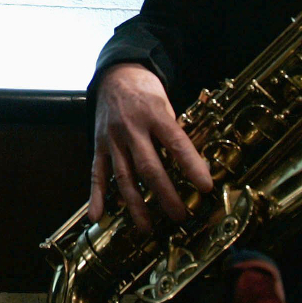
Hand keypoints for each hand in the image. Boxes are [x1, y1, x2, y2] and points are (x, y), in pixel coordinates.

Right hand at [91, 62, 212, 228]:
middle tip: (179, 216)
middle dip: (165, 194)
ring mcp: (112, 139)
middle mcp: (131, 128)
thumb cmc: (146, 91)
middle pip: (148, 166)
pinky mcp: (98, 145)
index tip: (205, 187)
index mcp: (154, 114)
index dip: (191, 165)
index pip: (176, 142)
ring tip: (147, 228)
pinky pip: (96, 173)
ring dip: (135, 204)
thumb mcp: (166, 103)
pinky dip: (96, 196)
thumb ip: (174, 132)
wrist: (115, 74)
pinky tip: (97, 216)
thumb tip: (194, 165)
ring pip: (123, 176)